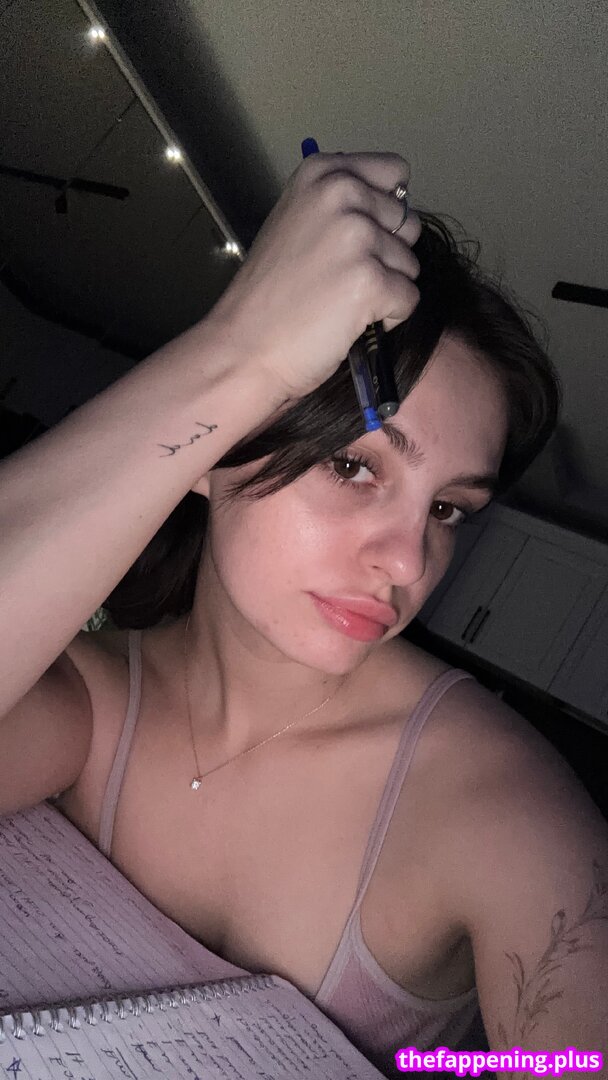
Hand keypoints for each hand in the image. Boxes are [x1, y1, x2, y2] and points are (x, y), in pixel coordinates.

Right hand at [206, 151, 421, 399]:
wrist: (245, 346)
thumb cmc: (269, 295)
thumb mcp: (296, 221)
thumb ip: (339, 206)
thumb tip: (393, 210)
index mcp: (323, 172)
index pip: (394, 172)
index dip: (386, 212)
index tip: (358, 238)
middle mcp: (343, 193)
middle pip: (407, 223)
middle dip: (387, 254)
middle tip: (341, 277)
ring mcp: (358, 236)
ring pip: (410, 264)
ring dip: (386, 288)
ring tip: (340, 301)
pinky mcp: (371, 279)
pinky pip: (409, 298)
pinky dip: (387, 318)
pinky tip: (349, 321)